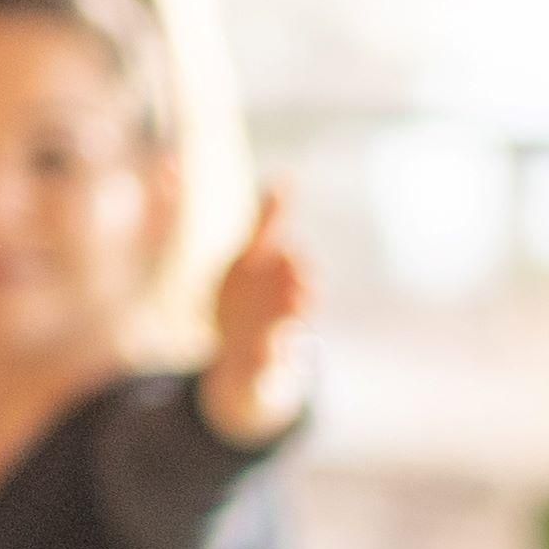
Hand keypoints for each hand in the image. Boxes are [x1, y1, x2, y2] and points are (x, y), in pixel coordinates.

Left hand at [200, 184, 312, 444]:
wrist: (247, 367)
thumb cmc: (254, 305)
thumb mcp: (255, 262)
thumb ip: (269, 224)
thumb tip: (286, 178)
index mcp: (285, 285)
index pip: (292, 270)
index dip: (291, 264)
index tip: (291, 255)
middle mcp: (287, 315)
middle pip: (297, 301)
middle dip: (299, 290)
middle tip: (300, 276)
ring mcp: (277, 344)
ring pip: (287, 332)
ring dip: (290, 322)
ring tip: (292, 311)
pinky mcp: (262, 371)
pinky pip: (265, 366)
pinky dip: (267, 360)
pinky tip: (264, 352)